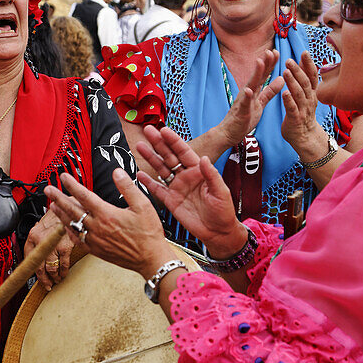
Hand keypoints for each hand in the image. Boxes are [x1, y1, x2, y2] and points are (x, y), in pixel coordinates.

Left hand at [25, 209, 74, 289]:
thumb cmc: (56, 218)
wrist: (69, 208)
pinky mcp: (65, 247)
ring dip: (54, 277)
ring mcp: (53, 245)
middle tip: (46, 284)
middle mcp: (41, 241)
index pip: (28, 258)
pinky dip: (63, 272)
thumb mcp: (41, 228)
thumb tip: (37, 257)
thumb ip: (38, 241)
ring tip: (56, 280)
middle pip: (38, 267)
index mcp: (32, 236)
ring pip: (51, 268)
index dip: (30, 271)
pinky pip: (63, 265)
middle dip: (43, 279)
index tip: (33, 278)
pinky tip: (63, 274)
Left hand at [43, 168, 171, 279]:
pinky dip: (69, 230)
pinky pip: (77, 239)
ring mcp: (94, 240)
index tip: (63, 176)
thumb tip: (116, 172)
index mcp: (107, 214)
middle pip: (72, 209)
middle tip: (47, 189)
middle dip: (58, 198)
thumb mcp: (143, 205)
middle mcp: (97, 227)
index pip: (84, 195)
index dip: (72, 184)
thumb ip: (128, 187)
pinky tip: (66, 225)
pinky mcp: (95, 250)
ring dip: (61, 213)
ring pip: (72, 224)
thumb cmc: (148, 232)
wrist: (150, 259)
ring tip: (52, 205)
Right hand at [134, 125, 245, 256]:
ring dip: (151, 158)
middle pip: (169, 156)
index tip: (163, 130)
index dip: (173, 141)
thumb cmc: (223, 212)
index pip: (184, 152)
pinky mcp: (170, 200)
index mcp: (198, 171)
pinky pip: (157, 189)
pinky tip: (138, 173)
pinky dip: (148, 182)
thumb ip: (211, 175)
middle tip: (147, 131)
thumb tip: (204, 159)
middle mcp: (186, 177)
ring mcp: (177, 188)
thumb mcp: (220, 192)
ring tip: (139, 146)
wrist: (217, 232)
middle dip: (158, 143)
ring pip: (161, 169)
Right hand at [215, 49, 279, 145]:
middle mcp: (247, 92)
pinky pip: (243, 103)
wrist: (230, 133)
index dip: (270, 64)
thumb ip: (270, 91)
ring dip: (255, 74)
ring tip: (260, 62)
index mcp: (254, 90)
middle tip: (271, 50)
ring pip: (250, 85)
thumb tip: (281, 79)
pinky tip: (248, 90)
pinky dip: (246, 96)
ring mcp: (243, 101)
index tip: (277, 52)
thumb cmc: (245, 118)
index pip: (264, 75)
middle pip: (257, 76)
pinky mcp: (240, 112)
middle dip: (264, 63)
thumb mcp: (261, 103)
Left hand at [277, 53, 328, 156]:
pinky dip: (289, 100)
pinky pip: (293, 108)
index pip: (311, 76)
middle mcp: (309, 99)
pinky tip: (284, 93)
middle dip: (297, 70)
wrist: (305, 137)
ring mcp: (303, 109)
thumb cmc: (302, 114)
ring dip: (292, 82)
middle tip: (288, 60)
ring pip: (299, 94)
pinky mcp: (296, 119)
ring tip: (285, 71)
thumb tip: (304, 63)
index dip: (308, 64)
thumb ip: (304, 81)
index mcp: (311, 93)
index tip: (304, 52)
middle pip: (304, 82)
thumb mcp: (306, 96)